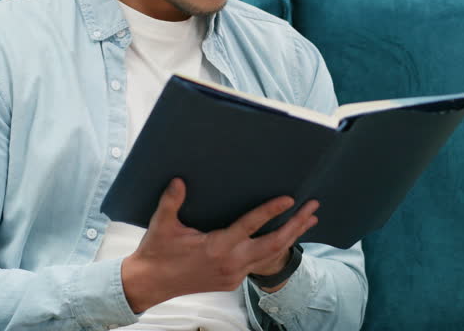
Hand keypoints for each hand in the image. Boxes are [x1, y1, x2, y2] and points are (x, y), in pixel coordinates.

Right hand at [121, 178, 318, 312]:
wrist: (150, 284)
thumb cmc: (157, 252)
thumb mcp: (162, 225)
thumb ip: (172, 201)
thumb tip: (179, 180)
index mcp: (217, 246)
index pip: (251, 225)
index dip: (271, 211)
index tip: (290, 199)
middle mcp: (231, 262)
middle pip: (274, 243)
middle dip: (296, 225)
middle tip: (313, 208)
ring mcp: (233, 274)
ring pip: (270, 255)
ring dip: (291, 237)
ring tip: (309, 221)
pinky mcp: (232, 281)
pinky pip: (259, 264)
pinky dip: (275, 250)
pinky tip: (284, 238)